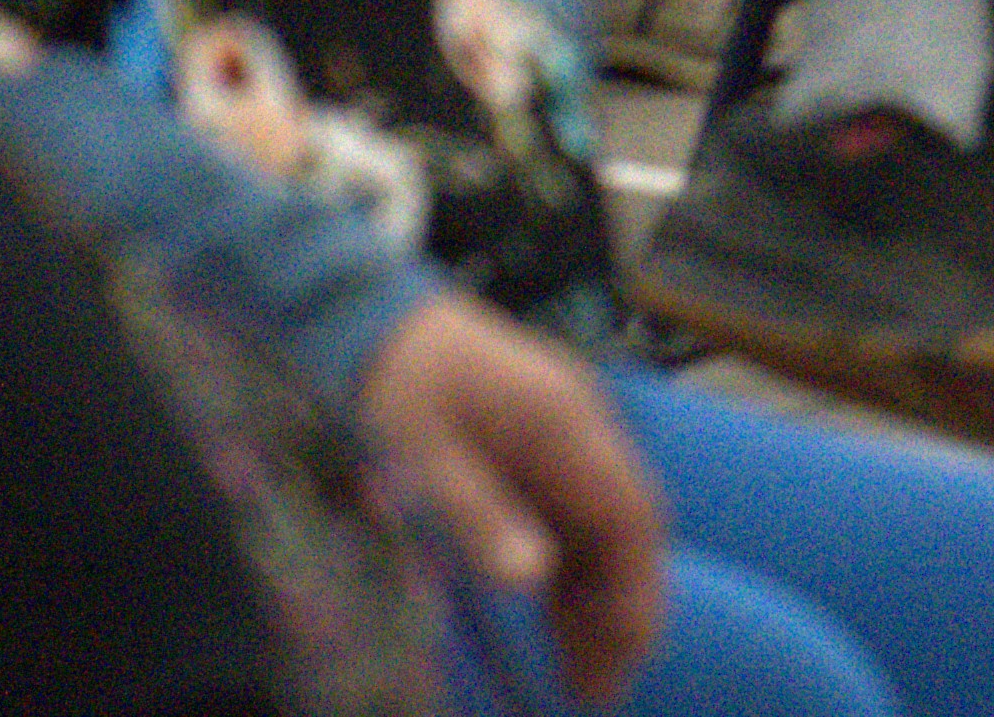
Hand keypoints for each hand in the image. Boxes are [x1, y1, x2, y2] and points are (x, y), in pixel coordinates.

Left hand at [359, 300, 667, 704]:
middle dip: (620, 610)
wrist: (359, 314)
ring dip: (595, 598)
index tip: (618, 659)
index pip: (630, 515)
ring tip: (577, 671)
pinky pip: (570, 518)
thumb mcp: (419, 451)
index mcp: (565, 423)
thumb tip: (533, 578)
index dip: (634, 590)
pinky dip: (569, 572)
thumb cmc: (389, 380)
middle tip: (597, 689)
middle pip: (625, 529)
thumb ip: (478, 511)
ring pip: (600, 529)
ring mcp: (561, 436)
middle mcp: (580, 428)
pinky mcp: (535, 447)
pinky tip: (549, 612)